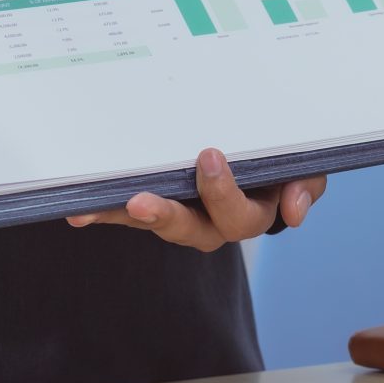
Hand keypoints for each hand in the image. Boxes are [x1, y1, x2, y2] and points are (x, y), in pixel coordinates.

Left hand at [67, 150, 324, 251]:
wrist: (256, 152)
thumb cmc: (280, 163)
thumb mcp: (303, 169)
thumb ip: (304, 185)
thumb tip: (293, 210)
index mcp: (248, 214)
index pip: (239, 217)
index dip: (223, 193)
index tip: (208, 155)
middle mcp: (211, 223)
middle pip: (190, 230)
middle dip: (165, 216)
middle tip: (143, 200)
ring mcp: (179, 216)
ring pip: (152, 224)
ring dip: (122, 218)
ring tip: (90, 213)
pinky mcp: (151, 207)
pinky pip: (125, 213)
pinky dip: (102, 213)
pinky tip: (78, 212)